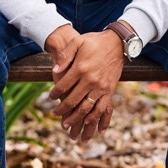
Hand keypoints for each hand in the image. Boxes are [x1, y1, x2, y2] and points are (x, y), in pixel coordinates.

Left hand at [45, 26, 122, 142]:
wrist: (117, 42)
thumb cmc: (94, 41)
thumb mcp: (77, 42)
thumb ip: (65, 56)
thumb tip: (55, 71)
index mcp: (81, 68)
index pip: (63, 86)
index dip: (54, 94)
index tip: (49, 98)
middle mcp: (91, 80)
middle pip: (73, 100)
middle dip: (62, 110)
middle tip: (55, 115)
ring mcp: (102, 87)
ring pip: (87, 108)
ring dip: (77, 119)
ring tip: (67, 126)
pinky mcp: (110, 90)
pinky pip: (103, 108)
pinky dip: (98, 119)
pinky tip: (92, 126)